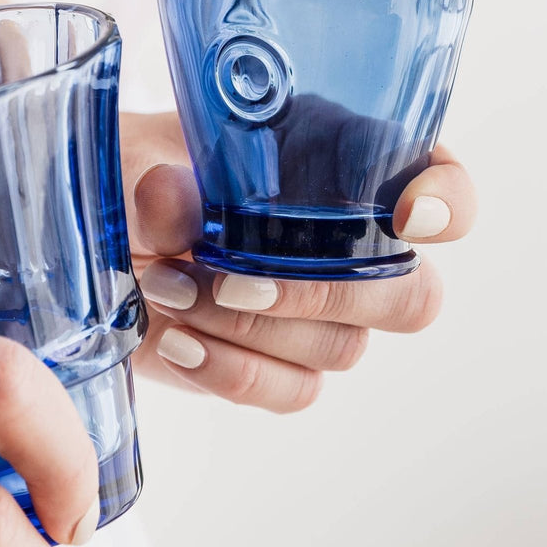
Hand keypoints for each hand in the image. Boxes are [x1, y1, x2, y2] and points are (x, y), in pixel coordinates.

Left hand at [120, 112, 476, 412]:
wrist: (99, 226)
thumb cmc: (137, 168)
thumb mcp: (139, 155)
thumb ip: (164, 179)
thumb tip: (176, 206)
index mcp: (339, 161)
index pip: (440, 183)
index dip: (448, 201)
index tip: (410, 214)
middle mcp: (346, 242)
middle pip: (410, 297)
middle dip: (320, 294)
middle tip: (233, 278)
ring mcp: (319, 314)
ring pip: (340, 349)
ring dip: (249, 328)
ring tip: (164, 287)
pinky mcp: (277, 365)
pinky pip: (292, 391)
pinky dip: (228, 370)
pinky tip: (172, 338)